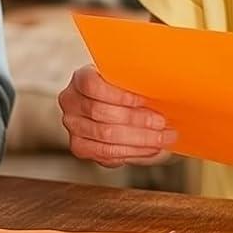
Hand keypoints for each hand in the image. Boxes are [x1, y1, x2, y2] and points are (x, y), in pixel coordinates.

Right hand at [57, 65, 175, 166]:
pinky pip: (106, 154)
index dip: (120, 95)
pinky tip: (150, 148)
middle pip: (101, 112)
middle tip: (161, 122)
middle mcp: (70, 102)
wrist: (117, 108)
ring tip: (162, 137)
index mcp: (80, 79)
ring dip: (139, 138)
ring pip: (105, 136)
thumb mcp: (130, 80)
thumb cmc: (126, 92)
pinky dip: (133, 152)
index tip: (145, 100)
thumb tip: (162, 87)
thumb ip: (138, 83)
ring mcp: (73, 126)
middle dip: (136, 119)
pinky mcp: (80, 147)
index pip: (93, 86)